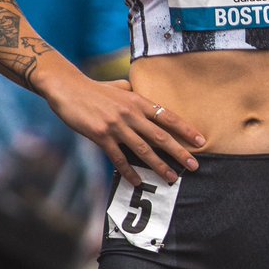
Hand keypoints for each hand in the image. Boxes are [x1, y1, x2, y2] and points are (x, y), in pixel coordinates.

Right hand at [46, 77, 204, 186]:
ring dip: (159, 166)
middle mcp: (131, 114)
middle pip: (161, 136)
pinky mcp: (101, 136)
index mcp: (138, 101)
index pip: (168, 117)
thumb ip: (133, 93)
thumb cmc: (94, 89)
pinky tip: (138, 181)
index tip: (200, 140)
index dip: (186, 129)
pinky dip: (129, 172)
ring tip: (171, 177)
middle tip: (194, 165)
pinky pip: (119, 158)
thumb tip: (143, 96)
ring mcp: (116, 126)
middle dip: (179, 152)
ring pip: (143, 150)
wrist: (68, 89)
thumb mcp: (119, 87)